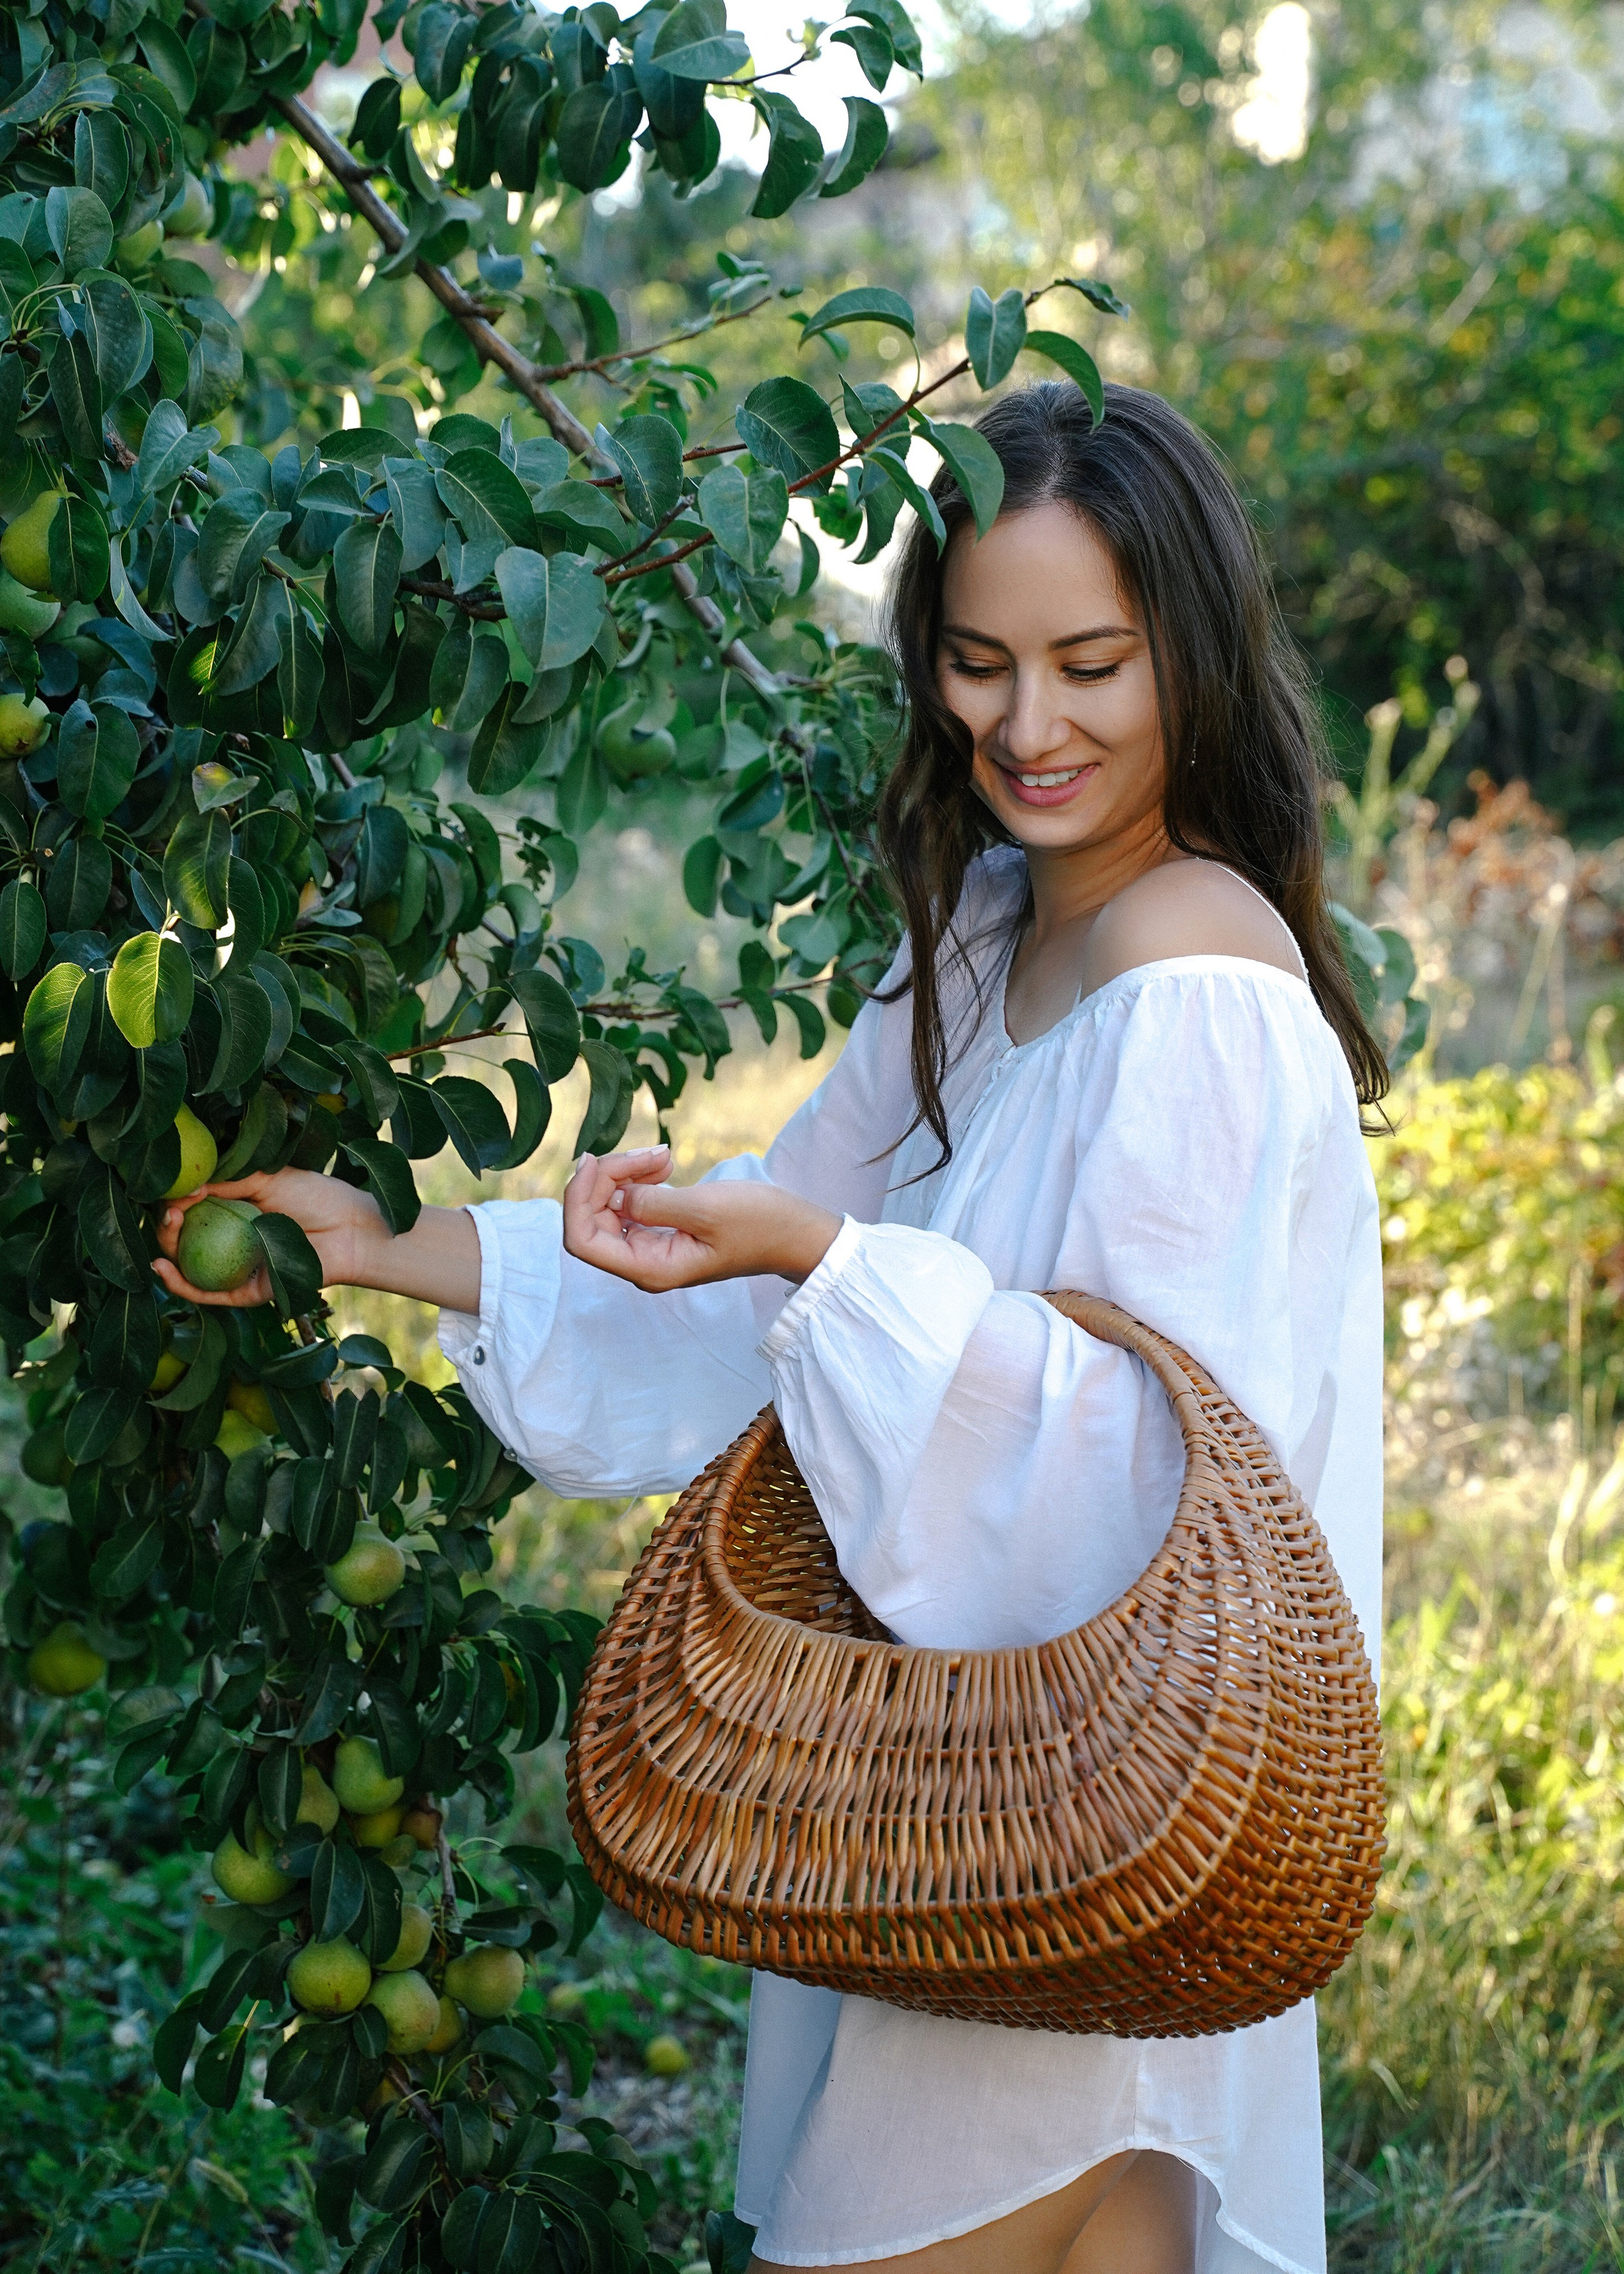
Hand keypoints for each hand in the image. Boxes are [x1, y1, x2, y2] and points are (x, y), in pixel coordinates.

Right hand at [153, 1169, 390, 1307]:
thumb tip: (183, 1188)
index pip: (192, 1210)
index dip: (173, 1201)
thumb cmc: (317, 1197)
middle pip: (184, 1241)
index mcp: (236, 1213)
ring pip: (188, 1269)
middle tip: (167, 1213)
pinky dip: (179, 1284)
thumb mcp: (267, 1177)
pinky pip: (207, 1294)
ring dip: (166, 1252)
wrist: (352, 1229)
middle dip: (165, 1227)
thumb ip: (226, 1181)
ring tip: (165, 1231)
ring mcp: (238, 1269)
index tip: (168, 1191)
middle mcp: (232, 1242)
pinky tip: (162, 1267)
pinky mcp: (246, 1293)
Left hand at [562, 1147, 839, 1291]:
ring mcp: (651, 1246)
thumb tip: (614, 1196)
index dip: (578, 1199)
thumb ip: (653, 1204)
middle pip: (592, 1218)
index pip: (582, 1241)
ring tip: (665, 1154)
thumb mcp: (705, 1209)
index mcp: (650, 1269)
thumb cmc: (759, 1224)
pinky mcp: (663, 1229)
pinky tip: (666, 1163)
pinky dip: (640, 1178)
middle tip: (651, 1153)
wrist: (796, 1232)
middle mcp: (643, 1263)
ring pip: (610, 1205)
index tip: (597, 1161)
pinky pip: (632, 1202)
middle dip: (608, 1177)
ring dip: (627, 1173)